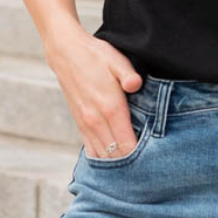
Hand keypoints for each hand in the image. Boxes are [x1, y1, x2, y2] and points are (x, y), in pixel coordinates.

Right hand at [46, 26, 144, 157]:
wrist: (65, 52)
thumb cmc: (95, 55)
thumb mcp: (116, 59)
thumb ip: (129, 75)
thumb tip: (135, 85)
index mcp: (110, 107)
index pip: (127, 145)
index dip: (140, 155)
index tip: (153, 157)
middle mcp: (96, 120)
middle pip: (116, 155)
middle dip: (131, 163)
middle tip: (147, 164)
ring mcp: (85, 123)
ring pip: (102, 156)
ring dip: (116, 162)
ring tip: (132, 164)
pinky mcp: (79, 123)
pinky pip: (90, 149)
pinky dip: (102, 156)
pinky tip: (113, 157)